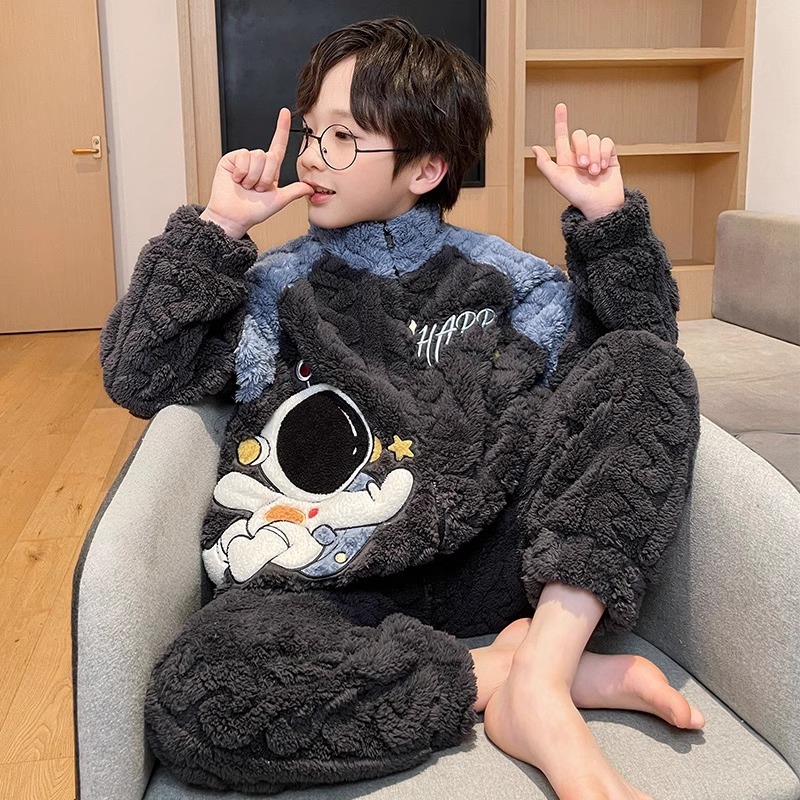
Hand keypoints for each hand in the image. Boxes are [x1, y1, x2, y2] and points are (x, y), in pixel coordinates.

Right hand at [200, 107, 313, 237]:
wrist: (233, 217)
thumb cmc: (254, 211)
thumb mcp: (278, 200)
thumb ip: (295, 191)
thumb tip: (310, 188)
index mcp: (270, 170)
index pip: (278, 145)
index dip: (281, 129)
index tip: (285, 112)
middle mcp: (258, 162)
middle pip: (270, 156)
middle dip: (265, 177)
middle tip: (257, 188)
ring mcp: (244, 160)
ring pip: (257, 157)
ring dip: (253, 177)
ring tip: (246, 186)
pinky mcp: (231, 159)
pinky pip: (243, 157)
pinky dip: (242, 173)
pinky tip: (237, 180)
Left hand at [531, 103, 624, 220]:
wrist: (600, 205)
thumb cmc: (577, 196)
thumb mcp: (557, 180)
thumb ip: (545, 163)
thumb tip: (535, 148)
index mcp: (565, 159)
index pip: (562, 135)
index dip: (560, 120)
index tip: (560, 106)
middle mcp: (580, 155)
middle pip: (579, 135)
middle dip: (582, 149)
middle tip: (584, 167)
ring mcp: (595, 154)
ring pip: (594, 138)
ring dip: (595, 155)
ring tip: (595, 172)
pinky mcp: (610, 156)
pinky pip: (607, 142)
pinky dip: (605, 153)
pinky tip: (604, 167)